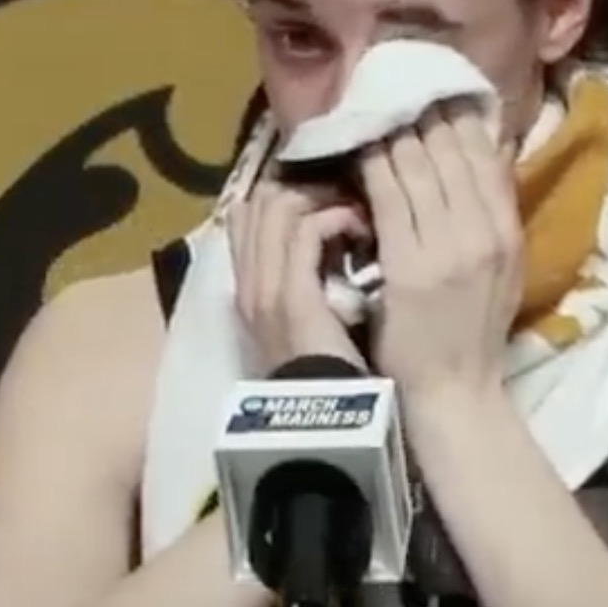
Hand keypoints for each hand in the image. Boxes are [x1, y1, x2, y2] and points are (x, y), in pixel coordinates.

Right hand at [228, 174, 369, 373]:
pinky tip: (360, 228)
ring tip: (356, 209)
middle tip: (347, 192)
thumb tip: (339, 234)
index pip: (250, 214)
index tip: (330, 195)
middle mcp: (247, 282)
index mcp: (250, 287)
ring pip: (278, 205)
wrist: (325, 421)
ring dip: (323, 196)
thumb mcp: (315, 315)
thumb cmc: (332, 370)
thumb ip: (315, 277)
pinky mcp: (290, 295)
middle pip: (260, 200)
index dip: (288, 193)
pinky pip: (305, 229)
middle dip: (307, 186)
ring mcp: (263, 287)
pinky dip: (335, 217)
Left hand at [360, 102, 521, 401]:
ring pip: (418, 166)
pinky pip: (388, 198)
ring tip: (373, 102)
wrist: (456, 392)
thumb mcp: (499, 265)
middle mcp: (485, 231)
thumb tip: (478, 150)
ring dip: (393, 130)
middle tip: (394, 81)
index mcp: (508, 230)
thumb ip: (490, 211)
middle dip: (422, 111)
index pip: (484, 154)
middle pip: (451, 150)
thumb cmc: (470, 330)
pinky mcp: (411, 265)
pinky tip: (358, 146)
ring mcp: (449, 247)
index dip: (457, 114)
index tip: (433, 86)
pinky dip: (372, 165)